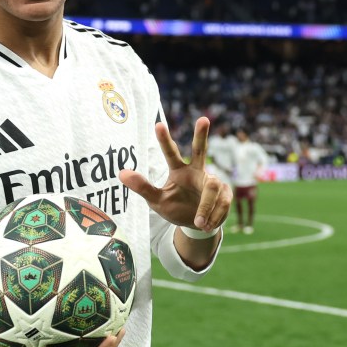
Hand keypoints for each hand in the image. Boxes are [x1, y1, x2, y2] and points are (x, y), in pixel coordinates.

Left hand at [119, 117, 231, 232]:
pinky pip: (222, 203)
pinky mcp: (225, 193)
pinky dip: (214, 216)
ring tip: (199, 222)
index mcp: (179, 171)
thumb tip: (121, 173)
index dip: (164, 140)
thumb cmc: (176, 209)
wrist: (197, 227)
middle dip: (202, 135)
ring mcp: (213, 181)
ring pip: (213, 188)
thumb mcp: (157, 201)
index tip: (158, 124)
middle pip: (200, 150)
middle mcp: (196, 171)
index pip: (171, 153)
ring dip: (206, 206)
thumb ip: (142, 187)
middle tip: (203, 119)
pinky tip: (207, 224)